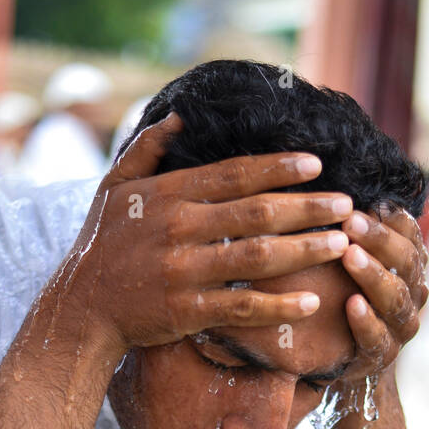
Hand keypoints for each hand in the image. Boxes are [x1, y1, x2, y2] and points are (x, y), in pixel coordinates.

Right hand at [55, 113, 354, 359]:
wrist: (80, 308)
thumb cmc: (101, 247)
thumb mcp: (112, 188)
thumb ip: (146, 150)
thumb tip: (176, 117)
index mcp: (169, 195)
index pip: (235, 174)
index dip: (279, 168)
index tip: (317, 164)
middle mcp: (180, 228)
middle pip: (258, 212)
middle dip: (308, 207)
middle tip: (348, 205)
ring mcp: (184, 270)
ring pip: (257, 257)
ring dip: (305, 249)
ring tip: (342, 243)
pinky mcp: (186, 311)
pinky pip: (242, 306)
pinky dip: (278, 305)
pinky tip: (311, 302)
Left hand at [334, 207, 428, 386]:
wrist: (344, 358)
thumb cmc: (342, 295)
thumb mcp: (347, 260)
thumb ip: (351, 233)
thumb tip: (331, 187)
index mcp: (408, 264)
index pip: (410, 234)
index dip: (391, 219)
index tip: (367, 203)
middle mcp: (412, 292)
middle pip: (406, 261)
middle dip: (379, 240)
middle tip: (350, 222)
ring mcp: (400, 326)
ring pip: (395, 297)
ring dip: (373, 274)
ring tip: (350, 256)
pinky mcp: (381, 355)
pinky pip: (377, 336)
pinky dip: (366, 320)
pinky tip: (351, 303)